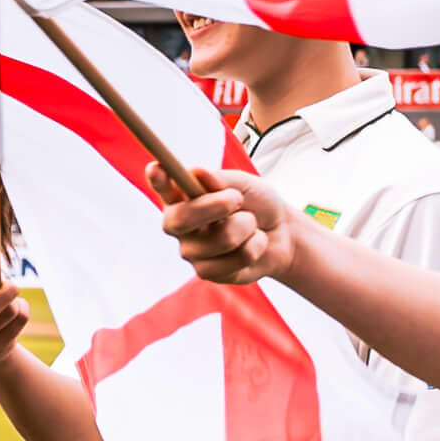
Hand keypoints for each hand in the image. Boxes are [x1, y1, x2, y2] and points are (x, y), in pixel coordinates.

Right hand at [162, 167, 298, 289]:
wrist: (282, 232)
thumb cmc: (257, 204)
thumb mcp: (243, 184)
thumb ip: (220, 179)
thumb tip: (197, 172)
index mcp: (182, 198)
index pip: (163, 188)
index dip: (157, 180)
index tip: (156, 168)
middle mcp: (180, 226)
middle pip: (180, 219)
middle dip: (213, 207)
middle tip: (237, 198)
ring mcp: (191, 252)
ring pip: (222, 239)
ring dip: (248, 226)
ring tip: (252, 225)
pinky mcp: (208, 272)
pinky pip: (237, 259)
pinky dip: (255, 246)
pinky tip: (252, 245)